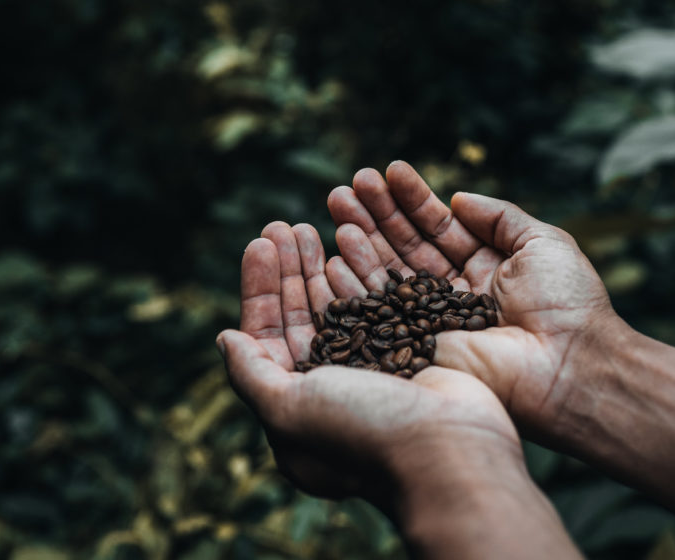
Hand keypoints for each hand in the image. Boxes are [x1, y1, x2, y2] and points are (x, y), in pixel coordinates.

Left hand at [216, 221, 522, 516]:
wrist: (450, 449)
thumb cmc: (364, 432)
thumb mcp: (291, 410)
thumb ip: (253, 375)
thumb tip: (224, 339)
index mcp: (296, 408)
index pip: (265, 337)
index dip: (259, 289)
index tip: (258, 243)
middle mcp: (331, 389)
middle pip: (300, 314)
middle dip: (288, 268)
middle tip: (281, 224)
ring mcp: (371, 368)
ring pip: (336, 304)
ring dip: (318, 264)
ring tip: (310, 225)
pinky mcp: (407, 351)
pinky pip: (374, 302)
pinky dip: (359, 272)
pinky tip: (349, 242)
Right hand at [327, 160, 617, 445]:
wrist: (571, 366)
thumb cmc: (569, 303)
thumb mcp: (542, 243)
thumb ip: (499, 216)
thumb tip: (458, 197)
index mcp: (485, 267)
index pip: (439, 226)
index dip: (413, 199)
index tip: (388, 171)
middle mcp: (454, 292)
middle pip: (407, 245)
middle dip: (377, 213)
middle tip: (349, 184)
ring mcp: (434, 321)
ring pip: (388, 273)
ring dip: (361, 238)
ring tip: (338, 203)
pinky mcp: (419, 348)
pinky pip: (381, 312)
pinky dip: (356, 283)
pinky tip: (336, 252)